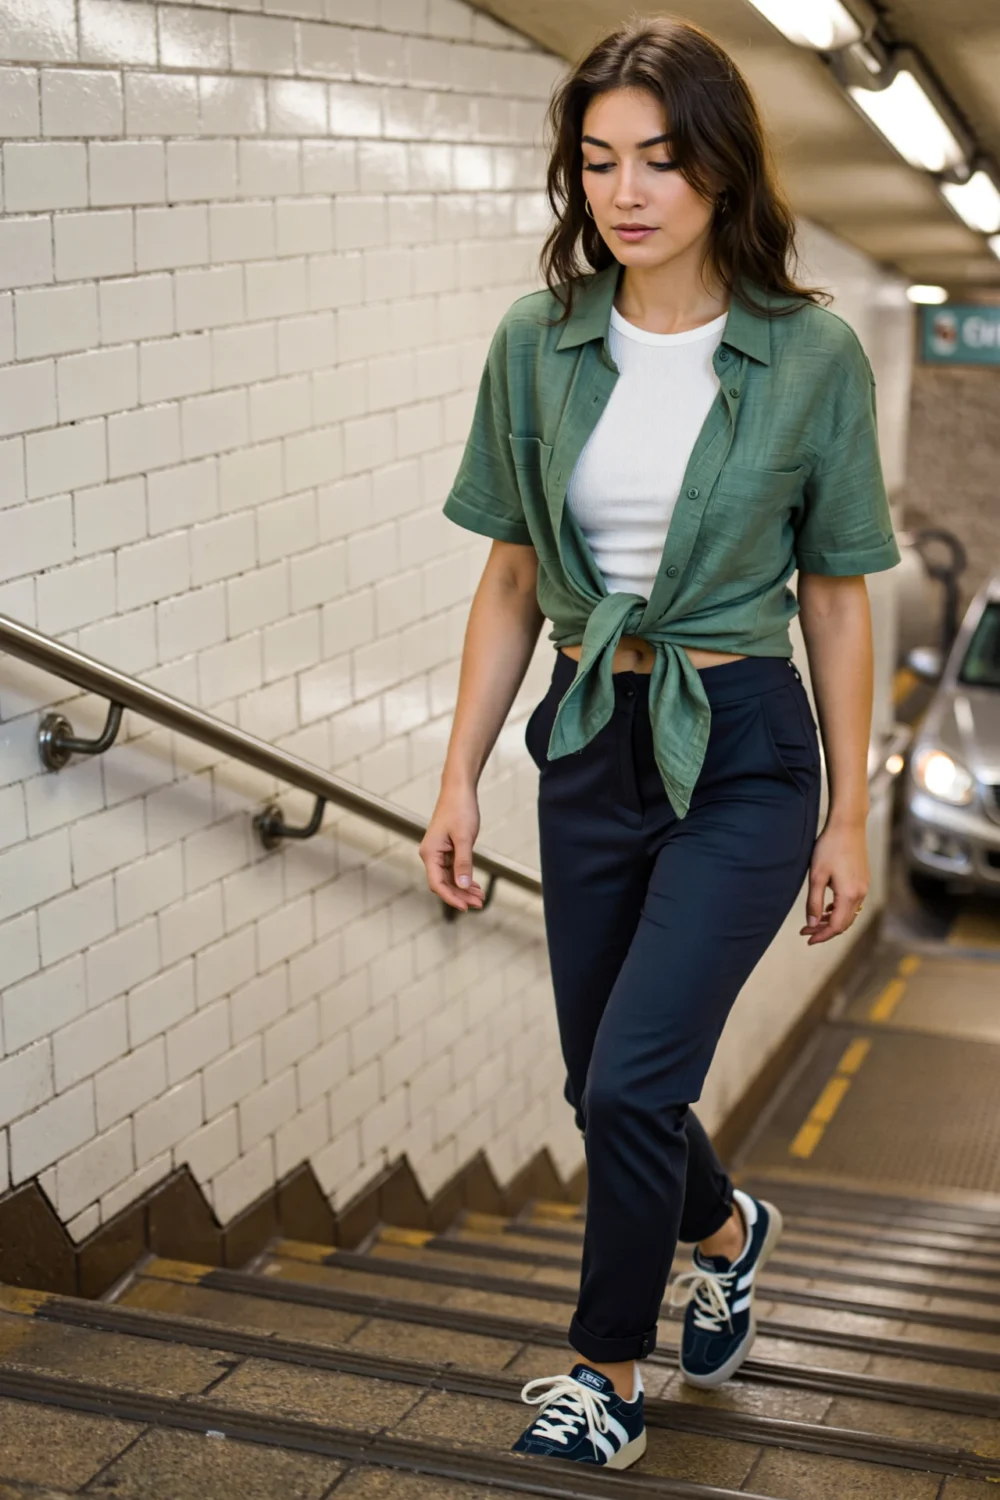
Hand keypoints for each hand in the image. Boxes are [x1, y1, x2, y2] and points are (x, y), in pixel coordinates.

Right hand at [418, 783, 485, 912]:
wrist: (459, 790)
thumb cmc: (460, 809)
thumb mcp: (464, 838)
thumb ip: (463, 863)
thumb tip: (462, 885)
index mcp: (430, 853)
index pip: (438, 884)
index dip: (451, 898)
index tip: (466, 907)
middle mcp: (431, 855)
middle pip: (443, 884)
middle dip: (460, 896)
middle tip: (480, 904)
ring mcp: (438, 853)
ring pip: (449, 878)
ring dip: (463, 889)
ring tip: (480, 897)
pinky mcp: (446, 849)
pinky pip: (453, 870)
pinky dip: (464, 878)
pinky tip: (475, 886)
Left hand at [800, 818, 868, 944]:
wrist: (848, 825)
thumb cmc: (829, 847)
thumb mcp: (816, 876)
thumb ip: (814, 902)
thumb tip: (812, 923)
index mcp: (849, 895)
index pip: (837, 926)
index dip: (822, 935)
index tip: (807, 938)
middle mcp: (861, 894)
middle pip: (845, 923)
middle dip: (826, 930)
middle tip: (806, 930)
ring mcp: (864, 887)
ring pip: (850, 914)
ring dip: (833, 920)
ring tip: (815, 920)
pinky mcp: (863, 879)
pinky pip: (853, 903)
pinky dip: (840, 910)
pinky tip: (828, 907)